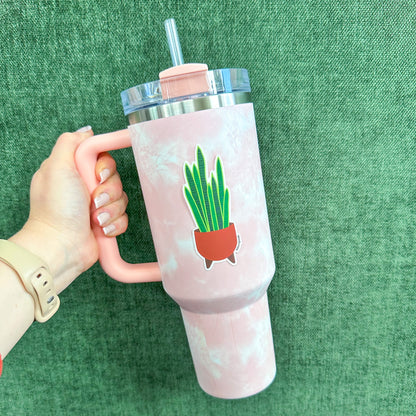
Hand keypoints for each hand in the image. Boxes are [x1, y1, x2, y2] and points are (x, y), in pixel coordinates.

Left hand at [9, 127, 127, 292]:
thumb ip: (70, 143)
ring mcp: (96, 206)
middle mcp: (85, 188)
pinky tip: (101, 230)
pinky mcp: (106, 223)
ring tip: (95, 220)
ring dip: (110, 210)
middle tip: (93, 200)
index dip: (106, 166)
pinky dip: (114, 224)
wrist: (60, 246)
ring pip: (122, 199)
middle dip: (108, 191)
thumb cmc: (56, 208)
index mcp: (74, 172)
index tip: (99, 175)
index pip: (103, 158)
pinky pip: (124, 217)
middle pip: (115, 178)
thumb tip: (86, 131)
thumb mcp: (56, 166)